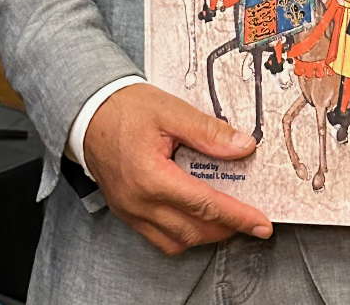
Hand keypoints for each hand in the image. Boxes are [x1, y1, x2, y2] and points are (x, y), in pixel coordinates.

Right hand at [84, 82, 272, 254]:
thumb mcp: (171, 110)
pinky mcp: (126, 211)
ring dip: (205, 234)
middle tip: (251, 220)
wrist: (88, 112)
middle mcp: (139, 202)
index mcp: (152, 177)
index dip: (238, 217)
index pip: (205, 205)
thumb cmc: (126, 108)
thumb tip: (244, 147)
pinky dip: (182, 234)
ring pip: (176, 240)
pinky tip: (196, 218)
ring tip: (227, 219)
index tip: (262, 223)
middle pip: (193, 229)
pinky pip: (158, 237)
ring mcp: (130, 210)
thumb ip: (209, 131)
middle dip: (227, 229)